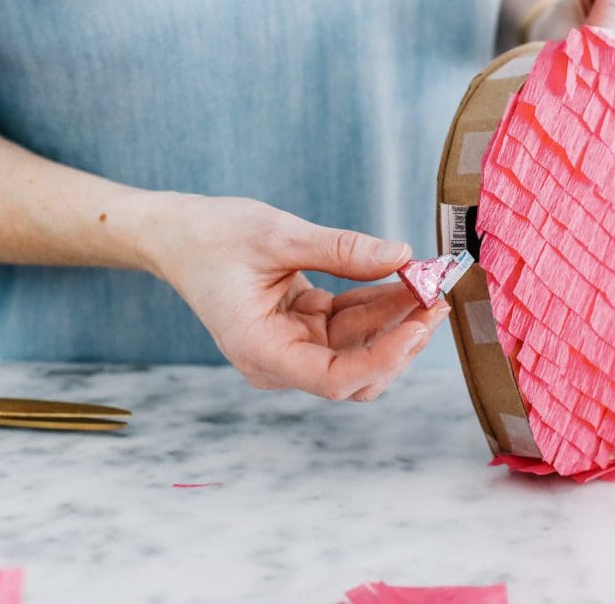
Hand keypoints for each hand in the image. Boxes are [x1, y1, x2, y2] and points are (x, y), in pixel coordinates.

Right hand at [138, 193, 448, 400]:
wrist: (176, 234)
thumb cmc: (210, 237)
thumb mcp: (277, 235)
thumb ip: (341, 249)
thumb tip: (402, 255)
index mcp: (261, 351)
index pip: (333, 379)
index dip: (383, 358)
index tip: (419, 324)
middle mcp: (279, 360)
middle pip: (357, 371)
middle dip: (402, 338)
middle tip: (437, 295)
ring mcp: (293, 347)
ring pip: (361, 349)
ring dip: (397, 318)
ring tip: (429, 280)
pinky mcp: (305, 328)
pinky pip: (352, 325)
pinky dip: (380, 303)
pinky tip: (405, 278)